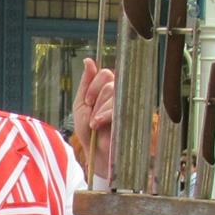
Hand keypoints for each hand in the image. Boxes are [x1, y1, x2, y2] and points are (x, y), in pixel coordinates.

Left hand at [71, 58, 117, 179]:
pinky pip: (118, 104)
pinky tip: (99, 124)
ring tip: (95, 124)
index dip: (93, 85)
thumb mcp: (81, 105)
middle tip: (91, 115)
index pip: (105, 74)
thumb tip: (88, 61)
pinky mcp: (133, 114)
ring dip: (98, 109)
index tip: (87, 102)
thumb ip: (85, 84)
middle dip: (95, 98)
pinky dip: (105, 114)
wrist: (96, 153)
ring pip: (112, 91)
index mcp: (108, 90)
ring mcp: (128, 104)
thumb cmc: (89, 132)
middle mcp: (120, 94)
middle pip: (108, 80)